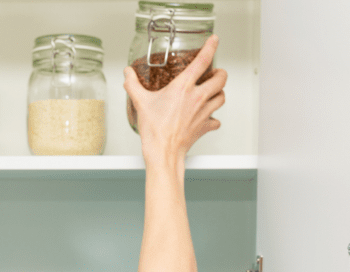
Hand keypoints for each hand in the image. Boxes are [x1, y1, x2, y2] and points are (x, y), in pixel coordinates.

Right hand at [124, 34, 226, 165]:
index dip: (211, 48)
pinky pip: (216, 120)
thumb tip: (128, 74)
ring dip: (219, 93)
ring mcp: (204, 113)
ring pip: (222, 97)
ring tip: (213, 92)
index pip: (202, 61)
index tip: (214, 41)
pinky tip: (207, 118)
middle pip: (221, 79)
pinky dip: (214, 118)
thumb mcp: (141, 103)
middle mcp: (197, 98)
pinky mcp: (205, 127)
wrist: (163, 152)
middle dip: (220, 73)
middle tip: (215, 72)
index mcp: (183, 88)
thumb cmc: (155, 130)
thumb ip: (133, 85)